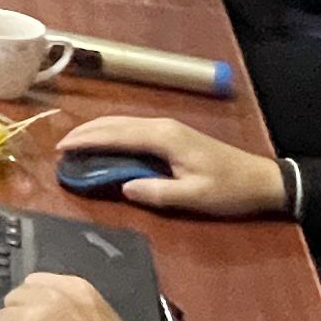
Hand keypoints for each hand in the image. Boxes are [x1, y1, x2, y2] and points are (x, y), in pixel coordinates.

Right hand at [57, 116, 287, 219]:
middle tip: (59, 147)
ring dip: (97, 132)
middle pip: (115, 124)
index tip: (61, 148)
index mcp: (164, 137)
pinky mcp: (171, 135)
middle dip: (86, 133)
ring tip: (74, 144)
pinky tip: (104, 143)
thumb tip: (124, 188)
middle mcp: (162, 126)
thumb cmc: (229, 189)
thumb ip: (157, 192)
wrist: (262, 180)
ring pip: (123, 124)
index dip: (87, 140)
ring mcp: (167, 128)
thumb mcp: (194, 197)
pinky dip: (112, 135)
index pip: (116, 135)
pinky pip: (132, 130)